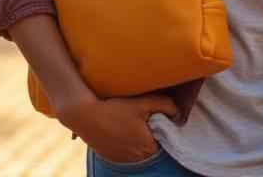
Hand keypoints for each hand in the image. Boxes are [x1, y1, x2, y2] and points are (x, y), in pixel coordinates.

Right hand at [54, 89, 176, 164]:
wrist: (84, 116)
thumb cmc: (114, 109)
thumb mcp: (143, 102)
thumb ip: (165, 105)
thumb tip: (178, 113)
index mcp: (148, 147)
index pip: (166, 142)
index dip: (165, 130)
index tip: (160, 119)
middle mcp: (137, 158)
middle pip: (152, 146)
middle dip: (152, 134)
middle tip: (145, 119)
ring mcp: (123, 160)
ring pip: (139, 151)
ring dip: (139, 140)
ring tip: (131, 125)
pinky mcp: (112, 158)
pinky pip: (126, 153)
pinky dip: (127, 143)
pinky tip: (120, 130)